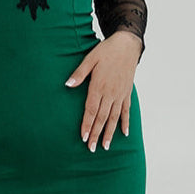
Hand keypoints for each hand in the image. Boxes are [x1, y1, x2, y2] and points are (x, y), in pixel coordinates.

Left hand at [64, 31, 141, 150]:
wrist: (127, 45)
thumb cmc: (106, 51)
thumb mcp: (90, 59)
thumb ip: (79, 74)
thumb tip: (67, 85)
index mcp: (99, 86)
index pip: (91, 110)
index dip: (87, 124)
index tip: (83, 137)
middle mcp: (110, 93)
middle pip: (102, 118)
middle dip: (96, 134)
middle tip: (91, 148)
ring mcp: (120, 94)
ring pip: (114, 118)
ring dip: (110, 133)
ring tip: (106, 146)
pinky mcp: (127, 93)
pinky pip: (126, 111)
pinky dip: (125, 122)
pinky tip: (124, 133)